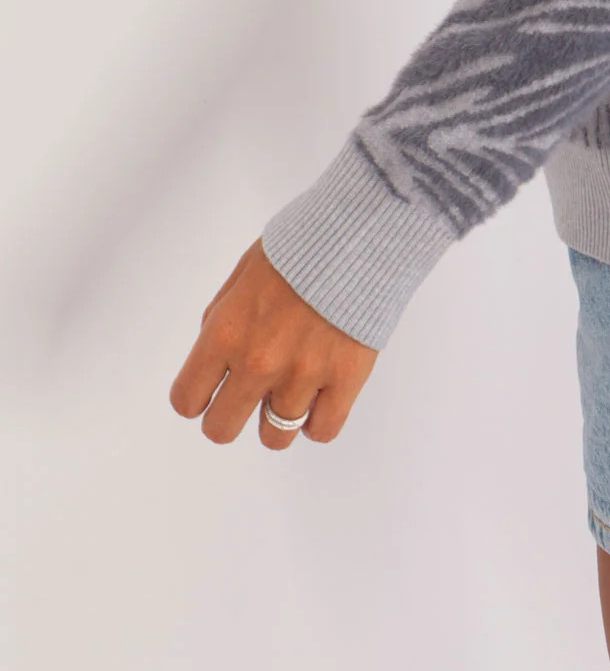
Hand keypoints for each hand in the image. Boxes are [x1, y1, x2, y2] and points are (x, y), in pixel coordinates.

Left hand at [169, 239, 377, 450]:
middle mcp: (257, 362)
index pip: (187, 399)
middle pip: (221, 429)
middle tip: (250, 394)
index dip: (198, 396)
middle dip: (231, 414)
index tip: (213, 387)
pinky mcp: (345, 380)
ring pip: (274, 437)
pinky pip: (322, 431)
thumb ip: (221, 318)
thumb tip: (214, 358)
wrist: (361, 233)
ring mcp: (303, 376)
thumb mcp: (243, 273)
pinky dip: (318, 420)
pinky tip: (321, 396)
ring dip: (278, 416)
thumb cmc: (299, 246)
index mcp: (225, 333)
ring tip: (293, 389)